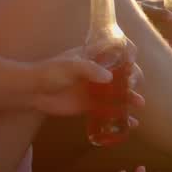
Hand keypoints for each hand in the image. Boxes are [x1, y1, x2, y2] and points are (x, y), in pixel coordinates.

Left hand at [30, 46, 144, 116]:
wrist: (33, 91)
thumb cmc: (50, 72)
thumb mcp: (70, 66)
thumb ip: (89, 70)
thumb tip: (109, 78)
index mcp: (95, 55)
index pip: (117, 48)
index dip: (128, 52)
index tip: (132, 59)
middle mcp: (100, 71)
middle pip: (124, 71)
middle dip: (133, 77)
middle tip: (130, 85)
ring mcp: (97, 88)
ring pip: (120, 92)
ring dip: (132, 97)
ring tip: (139, 103)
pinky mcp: (92, 105)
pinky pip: (110, 110)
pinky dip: (122, 116)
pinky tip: (132, 123)